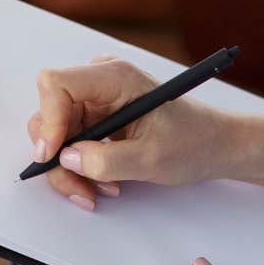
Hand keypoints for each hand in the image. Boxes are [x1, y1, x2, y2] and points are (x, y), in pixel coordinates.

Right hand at [28, 56, 235, 209]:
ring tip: (100, 188)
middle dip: (58, 156)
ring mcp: (97, 98)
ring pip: (56, 132)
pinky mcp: (97, 115)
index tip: (53, 155)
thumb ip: (105, 160)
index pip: (56, 84)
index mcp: (116, 76)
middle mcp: (101, 80)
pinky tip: (102, 180)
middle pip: (49, 113)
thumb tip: (66, 158)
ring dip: (70, 167)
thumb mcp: (151, 158)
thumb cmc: (194, 141)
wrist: (215, 144)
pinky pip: (69, 140)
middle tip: (80, 187)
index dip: (48, 119)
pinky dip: (79, 166)